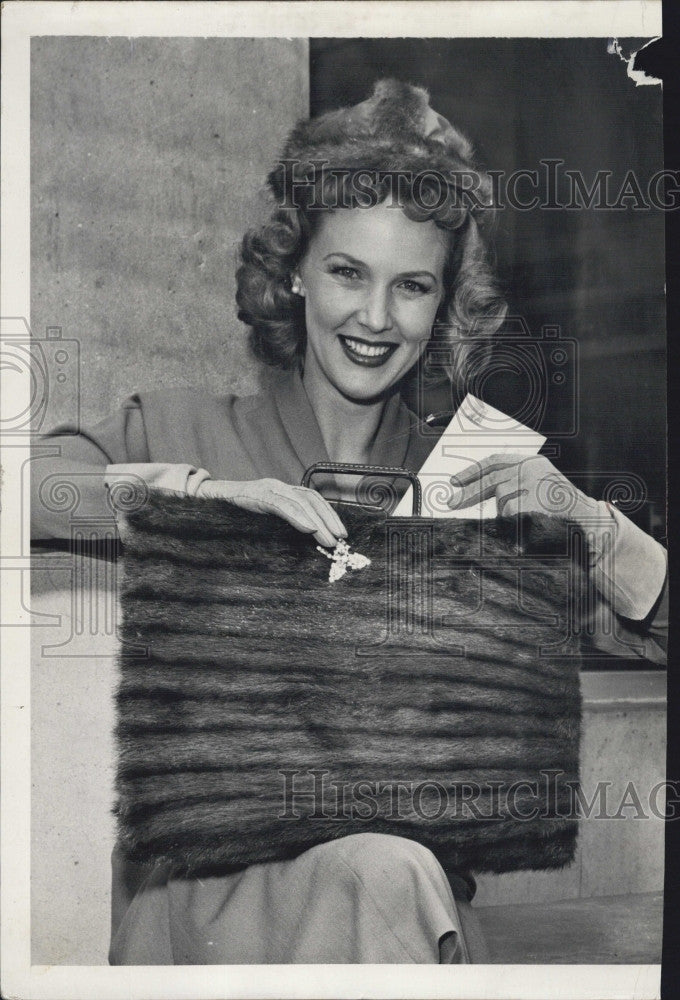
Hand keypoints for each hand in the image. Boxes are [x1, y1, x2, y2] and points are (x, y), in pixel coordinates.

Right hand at [196, 477, 346, 548]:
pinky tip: (308, 529)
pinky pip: (282, 504)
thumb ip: (280, 524)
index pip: (312, 499)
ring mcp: (268, 487)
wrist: (205, 501)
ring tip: (328, 539)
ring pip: (300, 501)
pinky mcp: (257, 494)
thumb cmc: (232, 514)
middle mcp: (278, 486)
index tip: (341, 533)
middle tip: (340, 539)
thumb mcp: (262, 520)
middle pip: (311, 498)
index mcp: (282, 491)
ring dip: (318, 521)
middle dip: (329, 519)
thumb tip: (304, 541)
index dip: (329, 514)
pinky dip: (297, 516)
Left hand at [447, 453, 598, 522]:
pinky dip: (513, 528)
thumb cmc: (562, 511)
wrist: (590, 524)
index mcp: (532, 462)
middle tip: (450, 503)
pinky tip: (525, 532)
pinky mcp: (534, 502)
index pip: (495, 462)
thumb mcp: (539, 488)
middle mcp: (532, 469)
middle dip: (468, 493)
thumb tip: (474, 492)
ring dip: (507, 518)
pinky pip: (512, 518)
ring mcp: (534, 484)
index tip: (454, 481)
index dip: (472, 471)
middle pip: (492, 481)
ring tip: (527, 523)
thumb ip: (513, 484)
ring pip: (502, 504)